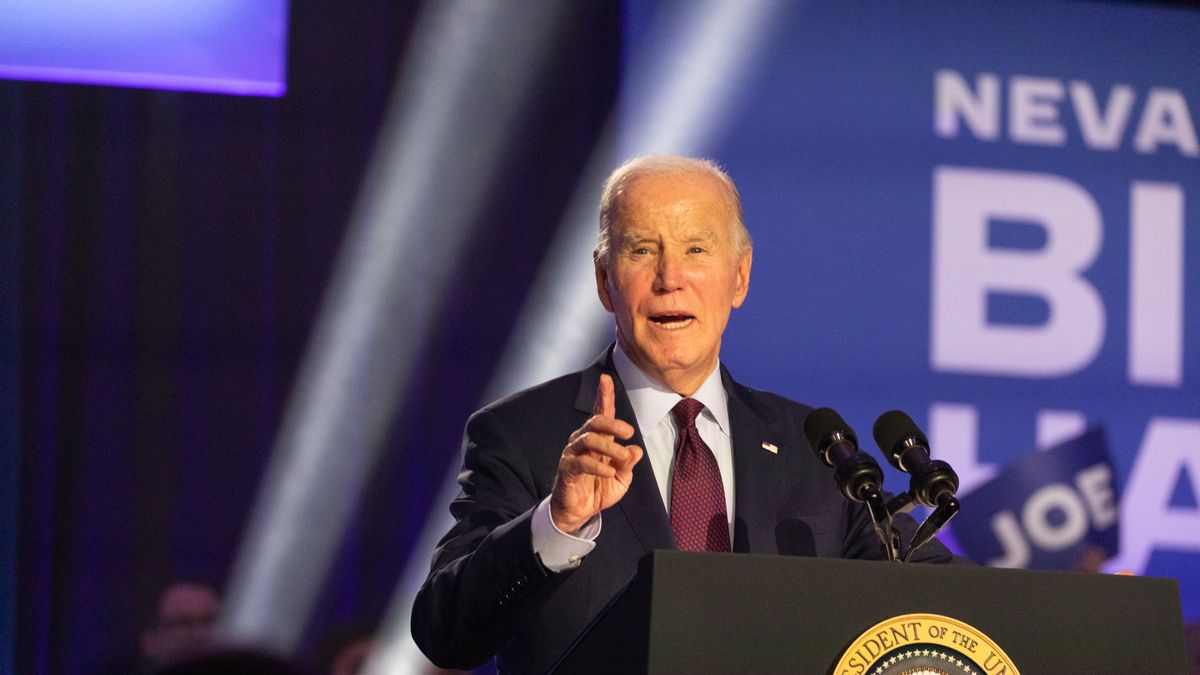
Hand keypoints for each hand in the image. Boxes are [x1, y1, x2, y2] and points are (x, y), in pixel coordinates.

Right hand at [550, 374, 643, 532]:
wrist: (580, 512)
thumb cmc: (599, 489)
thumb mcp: (622, 478)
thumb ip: (628, 464)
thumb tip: (635, 450)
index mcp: (599, 439)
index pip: (601, 413)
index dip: (604, 395)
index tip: (606, 379)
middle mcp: (583, 441)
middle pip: (595, 421)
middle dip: (612, 423)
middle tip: (628, 432)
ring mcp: (573, 453)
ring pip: (589, 439)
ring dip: (609, 446)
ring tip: (621, 457)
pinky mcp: (567, 468)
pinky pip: (582, 461)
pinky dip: (598, 466)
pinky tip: (609, 472)